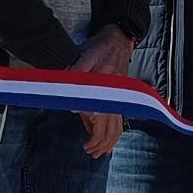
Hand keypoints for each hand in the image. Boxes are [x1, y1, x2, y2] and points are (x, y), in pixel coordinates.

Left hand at [70, 28, 133, 156]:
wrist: (119, 39)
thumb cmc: (101, 47)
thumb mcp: (86, 56)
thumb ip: (78, 76)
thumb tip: (74, 104)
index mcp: (107, 89)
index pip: (102, 120)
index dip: (95, 136)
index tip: (86, 145)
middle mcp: (115, 97)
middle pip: (112, 129)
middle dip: (101, 144)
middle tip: (89, 152)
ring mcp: (119, 98)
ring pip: (118, 127)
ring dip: (109, 142)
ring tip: (98, 153)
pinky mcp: (119, 98)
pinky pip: (118, 120)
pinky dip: (113, 133)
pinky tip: (107, 141)